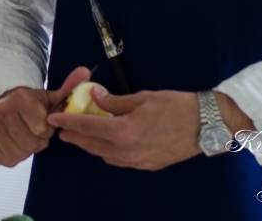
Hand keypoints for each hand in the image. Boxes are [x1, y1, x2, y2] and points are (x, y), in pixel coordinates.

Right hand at [0, 66, 90, 166]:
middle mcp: (1, 111)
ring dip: (25, 150)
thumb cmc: (29, 103)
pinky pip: (4, 160)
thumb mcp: (49, 96)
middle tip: (34, 132)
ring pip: (18, 154)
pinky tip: (12, 143)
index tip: (43, 122)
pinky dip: (11, 156)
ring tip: (23, 136)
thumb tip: (85, 71)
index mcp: (20, 99)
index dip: (47, 130)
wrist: (1, 101)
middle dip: (37, 142)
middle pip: (30, 145)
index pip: (42, 130)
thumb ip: (69, 88)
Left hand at [47, 87, 200, 169]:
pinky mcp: (148, 165)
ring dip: (91, 145)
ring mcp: (139, 161)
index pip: (88, 126)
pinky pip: (120, 160)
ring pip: (105, 155)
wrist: (207, 125)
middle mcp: (129, 150)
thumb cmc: (176, 106)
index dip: (68, 122)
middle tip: (63, 129)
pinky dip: (108, 152)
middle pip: (92, 145)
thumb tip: (95, 96)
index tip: (54, 118)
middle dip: (75, 137)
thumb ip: (114, 101)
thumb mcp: (142, 98)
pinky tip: (106, 143)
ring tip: (82, 135)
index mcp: (125, 131)